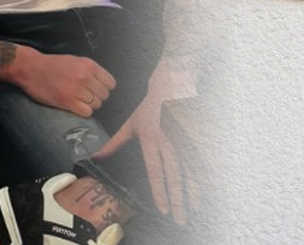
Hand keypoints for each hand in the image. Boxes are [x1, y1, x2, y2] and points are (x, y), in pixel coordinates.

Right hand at [10, 47, 116, 117]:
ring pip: (96, 104)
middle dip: (97, 97)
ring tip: (80, 101)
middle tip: (87, 96)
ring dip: (90, 105)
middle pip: (104, 95)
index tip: (98, 90)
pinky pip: (86, 112)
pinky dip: (83, 112)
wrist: (31, 69)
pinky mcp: (67, 101)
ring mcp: (76, 89)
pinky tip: (76, 107)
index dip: (106, 88)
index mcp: (88, 65)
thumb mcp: (76, 60)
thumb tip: (104, 84)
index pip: (110, 83)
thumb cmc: (53, 65)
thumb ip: (90, 70)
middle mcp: (84, 76)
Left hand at [94, 62, 198, 222]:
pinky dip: (205, 173)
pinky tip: (207, 187)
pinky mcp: (195, 135)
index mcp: (151, 139)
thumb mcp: (130, 123)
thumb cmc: (149, 106)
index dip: (159, 191)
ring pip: (191, 169)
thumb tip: (96, 156)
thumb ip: (114, 143)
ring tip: (194, 208)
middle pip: (174, 175)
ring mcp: (184, 138)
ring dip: (193, 190)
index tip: (163, 208)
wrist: (171, 86)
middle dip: (178, 199)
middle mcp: (169, 141)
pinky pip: (201, 158)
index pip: (156, 170)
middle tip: (180, 218)